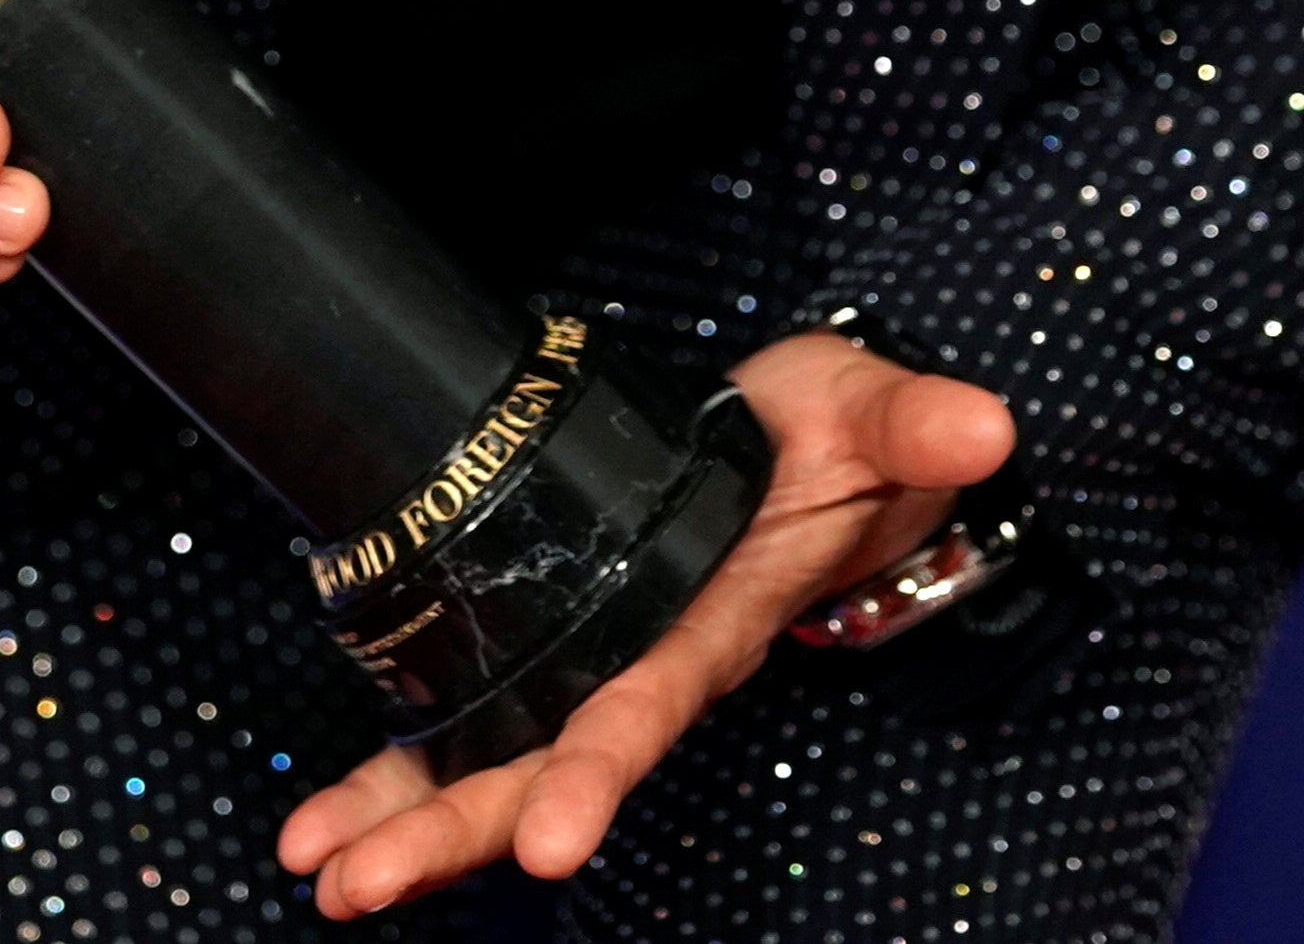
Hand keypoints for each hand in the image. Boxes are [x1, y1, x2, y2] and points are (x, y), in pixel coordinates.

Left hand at [277, 330, 1017, 919]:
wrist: (812, 455)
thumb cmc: (842, 441)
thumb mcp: (880, 415)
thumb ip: (916, 424)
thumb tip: (980, 422)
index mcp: (714, 624)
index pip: (648, 708)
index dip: (595, 773)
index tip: (551, 844)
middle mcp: (645, 668)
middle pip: (541, 772)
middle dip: (456, 833)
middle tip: (361, 887)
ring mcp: (593, 667)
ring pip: (490, 770)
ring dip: (407, 825)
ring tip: (323, 878)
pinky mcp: (552, 645)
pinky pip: (462, 728)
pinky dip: (392, 780)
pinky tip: (324, 829)